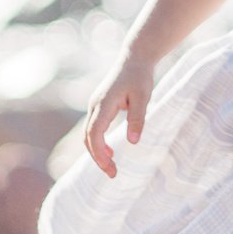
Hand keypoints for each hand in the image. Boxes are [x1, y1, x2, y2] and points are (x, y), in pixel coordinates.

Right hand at [84, 55, 155, 177]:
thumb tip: (133, 142)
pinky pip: (93, 128)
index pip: (95, 133)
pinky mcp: (99, 106)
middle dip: (97, 158)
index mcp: (104, 103)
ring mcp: (95, 105)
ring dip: (97, 152)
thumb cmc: (140, 77)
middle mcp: (95, 105)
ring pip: (89, 134)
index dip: (99, 153)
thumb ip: (138, 119)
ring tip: (111, 167)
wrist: (135, 59)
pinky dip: (98, 143)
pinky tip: (109, 152)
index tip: (111, 168)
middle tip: (113, 174)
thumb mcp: (144, 97)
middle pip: (88, 137)